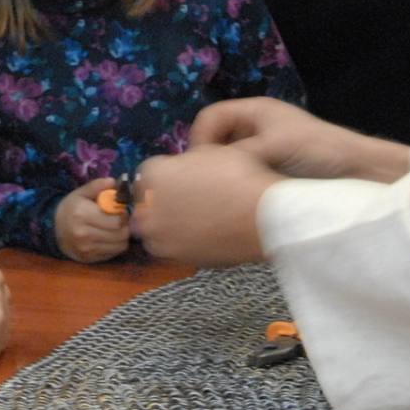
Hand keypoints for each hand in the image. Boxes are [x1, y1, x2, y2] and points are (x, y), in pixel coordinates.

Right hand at [54, 179, 130, 262]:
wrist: (54, 230)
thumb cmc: (71, 208)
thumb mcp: (81, 193)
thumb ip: (97, 186)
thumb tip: (113, 181)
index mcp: (83, 214)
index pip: (116, 220)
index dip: (123, 215)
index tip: (121, 210)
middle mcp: (84, 234)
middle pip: (120, 234)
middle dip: (125, 225)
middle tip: (121, 220)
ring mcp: (87, 249)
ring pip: (120, 245)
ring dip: (122, 236)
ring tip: (116, 228)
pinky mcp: (89, 259)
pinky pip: (113, 254)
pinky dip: (116, 245)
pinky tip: (109, 237)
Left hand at [133, 145, 282, 266]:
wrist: (261, 216)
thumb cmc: (237, 176)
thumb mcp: (209, 151)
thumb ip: (186, 161)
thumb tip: (183, 170)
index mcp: (153, 174)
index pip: (149, 174)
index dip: (168, 176)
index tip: (182, 179)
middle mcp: (149, 207)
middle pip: (147, 203)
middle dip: (163, 201)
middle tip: (189, 200)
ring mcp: (161, 236)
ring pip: (157, 230)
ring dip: (169, 225)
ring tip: (197, 220)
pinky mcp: (177, 257)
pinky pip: (174, 248)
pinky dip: (184, 243)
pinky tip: (205, 235)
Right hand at [190, 97, 409, 183]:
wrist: (361, 175)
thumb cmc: (320, 150)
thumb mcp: (276, 145)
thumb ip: (240, 153)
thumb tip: (205, 170)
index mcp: (255, 113)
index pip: (210, 119)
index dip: (200, 140)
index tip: (198, 167)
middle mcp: (254, 132)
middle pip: (214, 143)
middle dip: (207, 163)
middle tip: (204, 187)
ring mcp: (262, 156)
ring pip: (226, 166)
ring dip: (221, 180)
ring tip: (219, 200)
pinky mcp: (268, 179)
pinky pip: (240, 183)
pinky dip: (235, 193)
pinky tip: (235, 207)